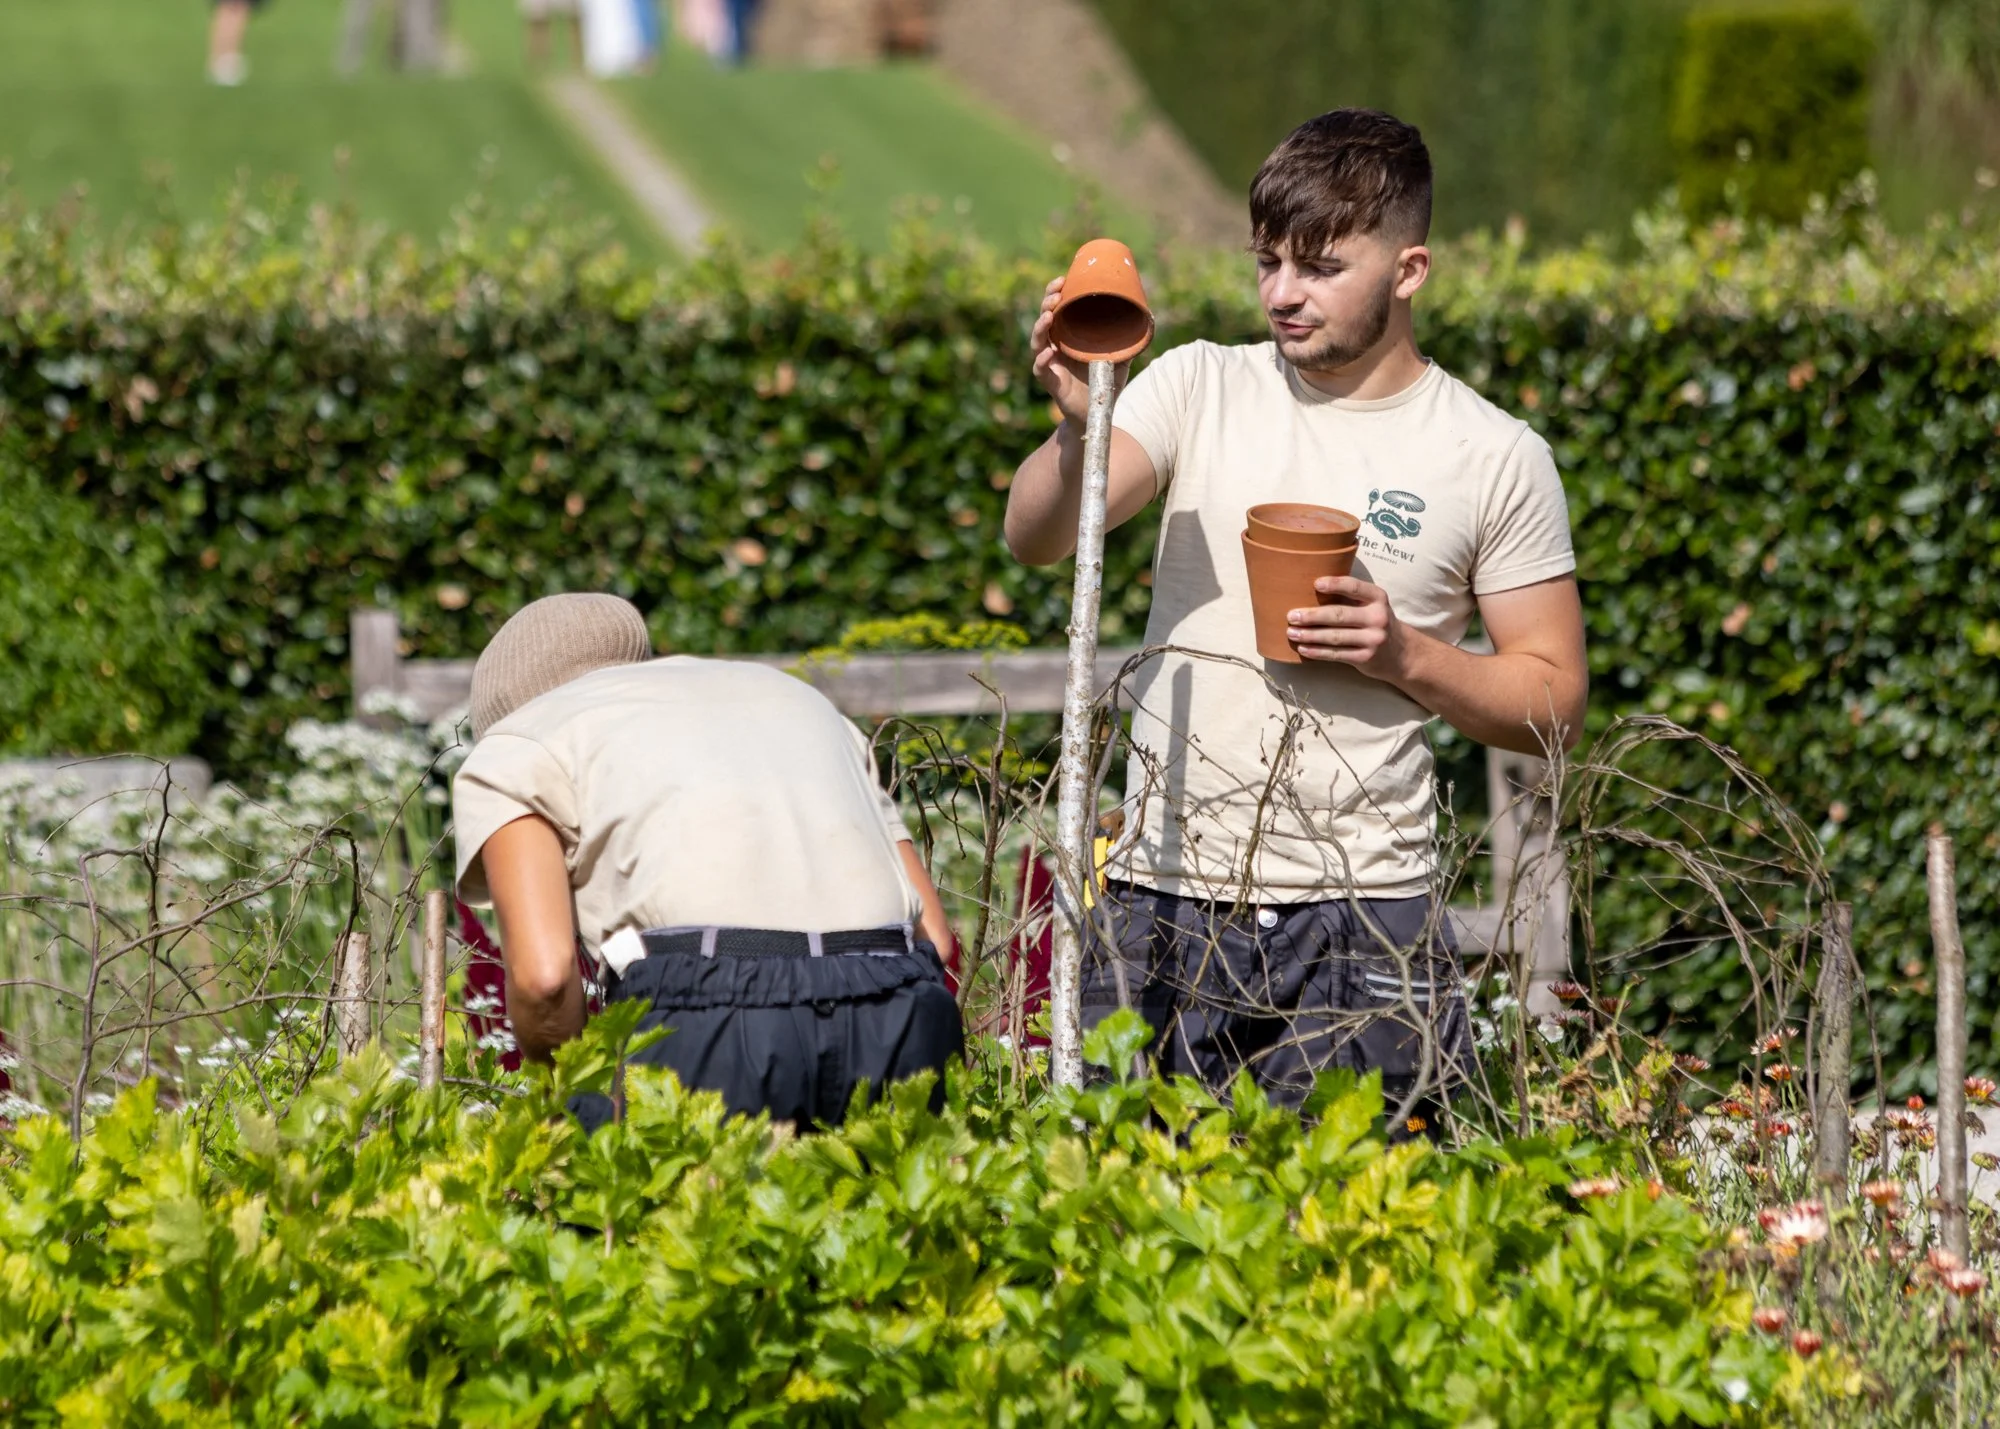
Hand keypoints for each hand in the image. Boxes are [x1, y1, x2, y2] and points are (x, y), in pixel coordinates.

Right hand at [1030, 276, 1128, 426]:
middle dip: (1047, 303)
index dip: (1056, 292)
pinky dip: (1043, 360)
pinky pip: (1040, 368)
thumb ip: (1128, 340)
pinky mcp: (1051, 381)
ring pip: (1037, 341)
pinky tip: (1051, 352)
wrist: (1096, 413)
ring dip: (1040, 327)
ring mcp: (1051, 363)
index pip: (1058, 308)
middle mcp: (1056, 345)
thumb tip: (1147, 319)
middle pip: (1044, 318)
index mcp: (1069, 335)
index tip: (1063, 280)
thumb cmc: (1104, 384)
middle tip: (1056, 294)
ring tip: (1049, 316)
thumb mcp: (1120, 358)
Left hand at [1287, 576, 1407, 678]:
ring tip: (1291, 633)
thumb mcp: (1372, 605)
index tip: (1315, 584)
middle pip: (1339, 615)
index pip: (1355, 587)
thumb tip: (1309, 591)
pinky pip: (1336, 654)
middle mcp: (1378, 617)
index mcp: (1378, 598)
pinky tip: (1303, 648)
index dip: (1335, 584)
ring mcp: (1373, 639)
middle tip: (1291, 616)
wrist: (1401, 653)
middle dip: (1312, 616)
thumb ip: (1351, 597)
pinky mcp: (1365, 658)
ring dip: (1310, 635)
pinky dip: (1317, 652)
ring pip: (1335, 637)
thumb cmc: (1375, 622)